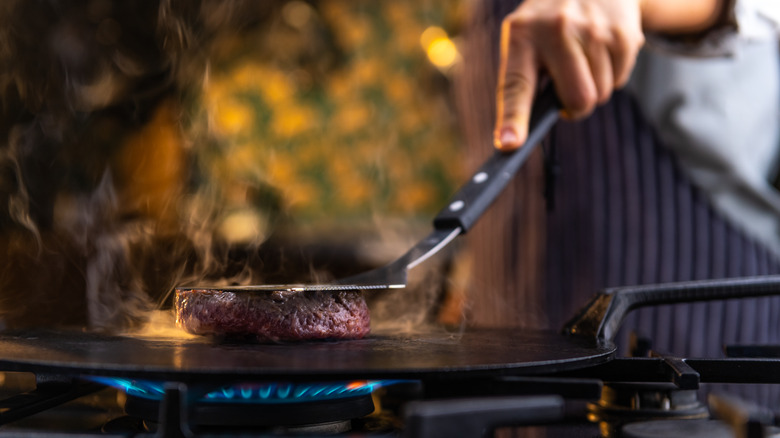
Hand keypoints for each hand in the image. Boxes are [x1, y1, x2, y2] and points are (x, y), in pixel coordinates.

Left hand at [494, 0, 645, 149]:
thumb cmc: (548, 24)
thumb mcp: (526, 38)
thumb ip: (524, 80)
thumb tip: (519, 137)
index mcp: (522, 36)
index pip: (516, 86)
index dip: (513, 119)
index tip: (510, 144)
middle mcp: (556, 30)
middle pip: (577, 100)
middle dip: (575, 107)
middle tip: (568, 90)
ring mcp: (593, 30)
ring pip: (600, 94)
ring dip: (594, 87)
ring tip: (584, 58)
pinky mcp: (623, 33)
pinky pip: (619, 81)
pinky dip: (611, 74)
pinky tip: (601, 50)